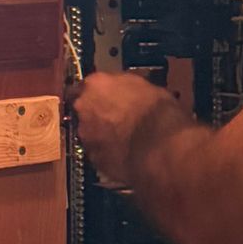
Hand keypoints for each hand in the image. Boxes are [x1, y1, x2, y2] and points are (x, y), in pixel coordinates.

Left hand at [73, 72, 182, 188]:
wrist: (159, 148)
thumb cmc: (157, 111)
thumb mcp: (147, 87)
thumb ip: (126, 87)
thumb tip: (126, 91)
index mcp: (95, 84)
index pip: (85, 84)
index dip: (97, 92)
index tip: (107, 96)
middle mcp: (83, 108)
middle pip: (84, 109)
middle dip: (96, 113)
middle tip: (116, 117)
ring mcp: (85, 135)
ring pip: (89, 132)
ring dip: (101, 134)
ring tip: (123, 139)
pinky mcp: (93, 159)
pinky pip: (98, 153)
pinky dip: (108, 153)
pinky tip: (125, 154)